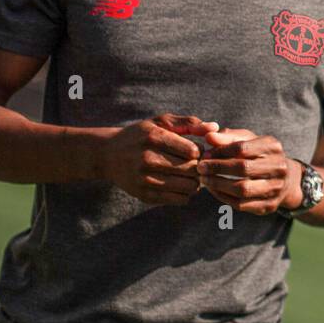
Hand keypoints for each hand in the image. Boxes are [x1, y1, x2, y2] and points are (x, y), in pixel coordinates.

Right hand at [95, 114, 218, 206]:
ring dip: (195, 182)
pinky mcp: (145, 196)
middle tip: (196, 165)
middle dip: (199, 168)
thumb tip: (214, 128)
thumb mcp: (161, 122)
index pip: (192, 151)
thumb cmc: (141, 136)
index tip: (194, 151)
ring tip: (190, 175)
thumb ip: (189, 123)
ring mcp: (145, 180)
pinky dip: (186, 194)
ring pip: (189, 187)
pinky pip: (179, 200)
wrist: (108, 155)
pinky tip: (180, 184)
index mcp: (154, 138)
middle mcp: (148, 159)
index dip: (199, 151)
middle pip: (192, 170)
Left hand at [198, 128, 302, 215]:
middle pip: (243, 168)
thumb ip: (227, 137)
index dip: (220, 151)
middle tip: (200, 167)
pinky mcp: (269, 206)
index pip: (242, 148)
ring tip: (204, 179)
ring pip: (242, 189)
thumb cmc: (258, 155)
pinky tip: (213, 190)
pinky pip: (241, 204)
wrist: (284, 179)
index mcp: (273, 147)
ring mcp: (276, 188)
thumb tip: (208, 137)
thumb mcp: (247, 140)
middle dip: (217, 168)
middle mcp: (279, 167)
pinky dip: (223, 197)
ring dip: (218, 185)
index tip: (205, 153)